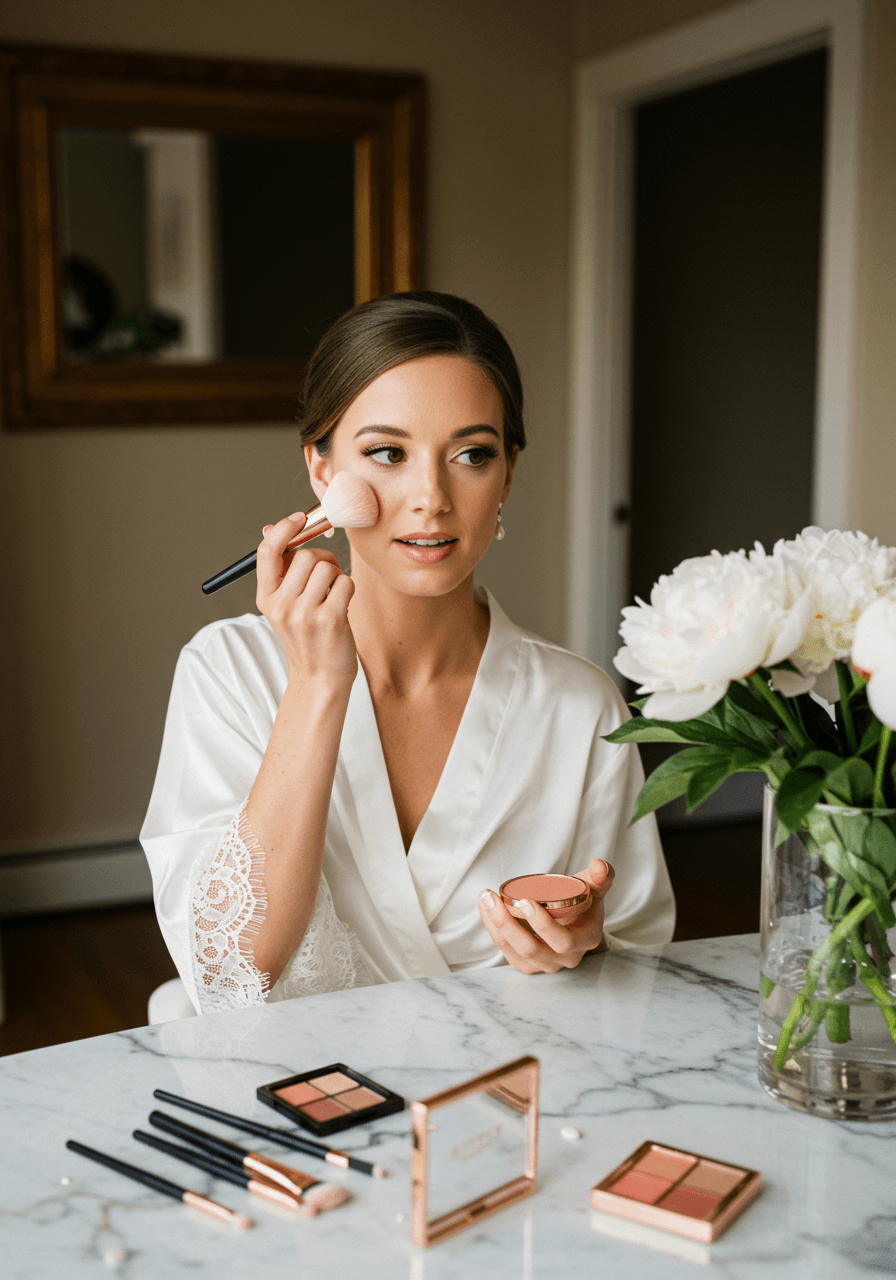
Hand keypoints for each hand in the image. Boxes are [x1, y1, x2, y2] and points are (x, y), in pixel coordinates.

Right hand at [256, 512, 356, 685]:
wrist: (319, 679)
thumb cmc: (306, 638)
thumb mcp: (284, 607)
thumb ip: (280, 572)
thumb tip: (272, 528)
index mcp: (265, 599)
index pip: (267, 552)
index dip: (284, 529)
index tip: (299, 518)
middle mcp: (282, 606)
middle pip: (304, 555)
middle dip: (321, 557)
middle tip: (327, 573)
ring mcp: (305, 614)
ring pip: (326, 567)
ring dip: (336, 574)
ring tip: (334, 593)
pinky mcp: (330, 620)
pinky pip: (345, 582)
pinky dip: (348, 588)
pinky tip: (343, 604)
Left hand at [478, 859, 615, 973]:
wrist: (577, 923)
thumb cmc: (585, 903)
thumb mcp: (596, 888)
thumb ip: (601, 876)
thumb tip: (599, 866)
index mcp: (585, 940)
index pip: (563, 941)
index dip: (543, 926)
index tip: (525, 901)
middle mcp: (565, 958)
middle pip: (532, 949)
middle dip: (508, 924)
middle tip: (492, 897)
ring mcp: (545, 964)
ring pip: (515, 951)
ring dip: (495, 925)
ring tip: (485, 899)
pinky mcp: (528, 964)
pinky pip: (506, 951)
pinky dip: (493, 930)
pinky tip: (486, 910)